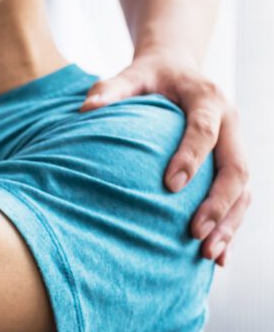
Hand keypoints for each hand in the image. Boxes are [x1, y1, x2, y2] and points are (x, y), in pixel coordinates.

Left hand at [81, 52, 250, 265]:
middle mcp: (230, 123)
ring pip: (244, 190)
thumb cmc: (150, 77)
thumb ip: (111, 89)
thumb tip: (86, 108)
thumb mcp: (132, 75)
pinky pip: (239, 200)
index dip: (191, 156)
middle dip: (219, 203)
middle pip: (236, 167)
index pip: (204, 129)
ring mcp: (236, 146)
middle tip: (195, 233)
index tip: (171, 185)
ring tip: (207, 255)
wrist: (179, 71)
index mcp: (207, 99)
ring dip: (230, 224)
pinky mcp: (231, 165)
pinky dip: (230, 229)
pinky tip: (218, 260)